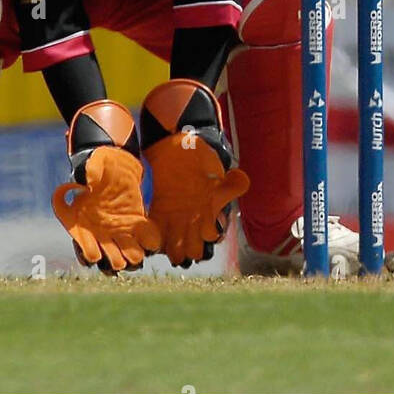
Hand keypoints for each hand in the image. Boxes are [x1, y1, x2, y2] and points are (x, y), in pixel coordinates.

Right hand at [52, 144, 160, 273]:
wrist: (115, 160)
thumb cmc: (98, 164)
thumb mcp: (91, 166)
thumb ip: (86, 174)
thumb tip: (84, 181)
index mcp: (82, 221)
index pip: (84, 245)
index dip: (89, 251)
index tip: (96, 255)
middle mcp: (99, 229)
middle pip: (107, 254)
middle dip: (115, 260)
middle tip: (121, 261)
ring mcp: (117, 227)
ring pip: (124, 250)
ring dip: (131, 256)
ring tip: (137, 256)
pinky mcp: (135, 221)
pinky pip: (142, 236)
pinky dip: (148, 240)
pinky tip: (152, 242)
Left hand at [140, 80, 249, 267]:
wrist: (177, 142)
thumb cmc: (201, 153)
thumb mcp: (216, 164)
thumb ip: (228, 180)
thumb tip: (243, 181)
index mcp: (210, 210)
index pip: (212, 235)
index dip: (208, 240)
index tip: (204, 235)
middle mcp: (194, 218)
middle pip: (193, 247)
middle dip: (189, 251)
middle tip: (183, 250)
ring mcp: (176, 216)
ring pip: (174, 244)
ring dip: (172, 250)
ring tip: (167, 250)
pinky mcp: (159, 211)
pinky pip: (155, 231)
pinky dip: (153, 239)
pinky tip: (151, 241)